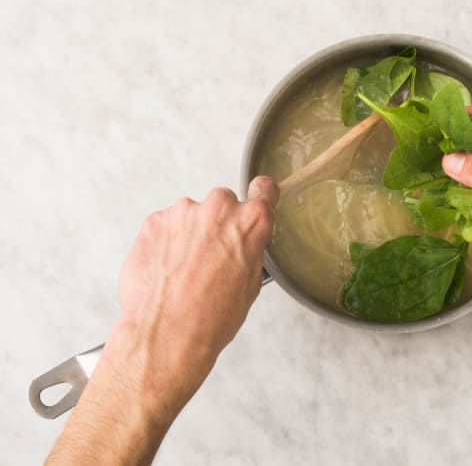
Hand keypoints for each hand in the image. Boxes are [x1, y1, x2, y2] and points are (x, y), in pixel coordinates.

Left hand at [106, 176, 277, 416]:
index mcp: (251, 222)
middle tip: (211, 257)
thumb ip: (250, 251)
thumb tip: (245, 245)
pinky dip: (165, 243)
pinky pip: (164, 225)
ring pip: (190, 215)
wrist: (167, 335)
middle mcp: (219, 209)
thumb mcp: (250, 285)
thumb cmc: (211, 318)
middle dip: (218, 225)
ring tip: (184, 271)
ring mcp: (183, 212)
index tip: (257, 199)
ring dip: (189, 235)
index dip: (261, 197)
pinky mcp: (153, 222)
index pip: (264, 189)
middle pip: (223, 204)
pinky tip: (167, 271)